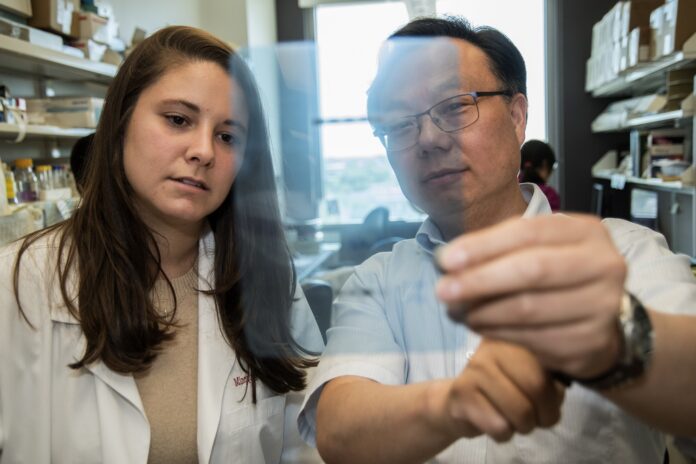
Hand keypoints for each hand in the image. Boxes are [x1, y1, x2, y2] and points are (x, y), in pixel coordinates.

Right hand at [432, 339, 564, 441]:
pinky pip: (500, 427)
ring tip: (514, 419)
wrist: (459, 402)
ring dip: (524, 427)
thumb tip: (557, 390)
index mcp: (514, 337)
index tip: (551, 403)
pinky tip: (494, 422)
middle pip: (536, 387)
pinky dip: (504, 434)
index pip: (550, 365)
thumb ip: (550, 378)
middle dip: (545, 415)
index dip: (556, 394)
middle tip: (539, 419)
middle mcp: (492, 346)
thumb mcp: (532, 376)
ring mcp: (474, 368)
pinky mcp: (461, 393)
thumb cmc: (503, 389)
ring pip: (520, 412)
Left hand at [435, 214, 625, 378]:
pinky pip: (533, 337)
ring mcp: (603, 305)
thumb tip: (447, 263)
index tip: (445, 260)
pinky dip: (498, 333)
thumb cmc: (554, 275)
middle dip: (480, 280)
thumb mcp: (532, 250)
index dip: (484, 245)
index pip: (528, 232)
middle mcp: (604, 264)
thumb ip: (496, 251)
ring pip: (529, 308)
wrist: (597, 321)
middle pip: (532, 269)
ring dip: (483, 311)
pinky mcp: (592, 341)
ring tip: (457, 311)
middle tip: (442, 290)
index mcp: (586, 231)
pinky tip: (479, 327)